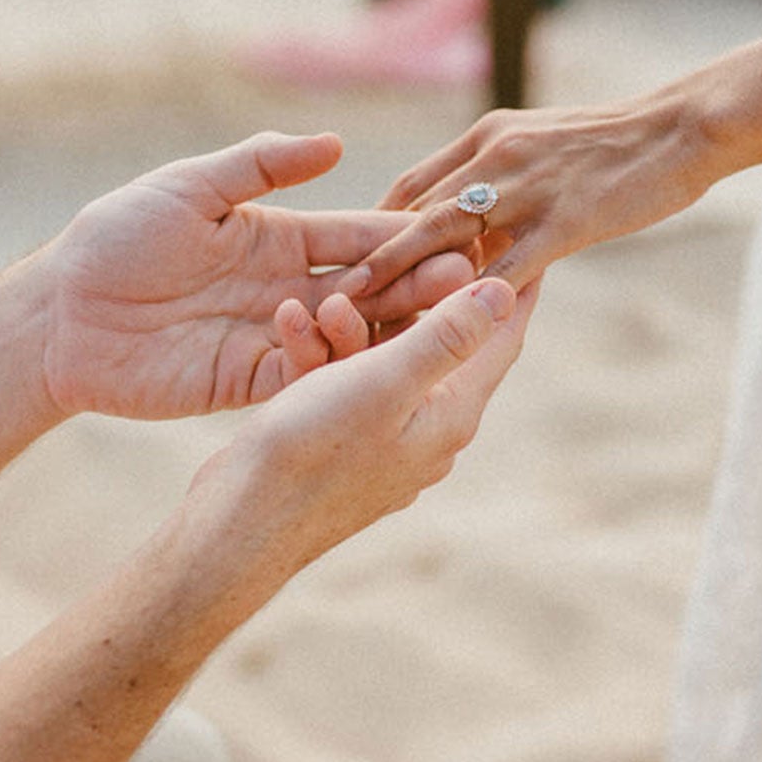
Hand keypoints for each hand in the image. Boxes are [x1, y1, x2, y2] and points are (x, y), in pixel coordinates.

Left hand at [33, 131, 476, 419]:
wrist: (59, 314)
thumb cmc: (115, 237)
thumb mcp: (189, 188)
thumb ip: (260, 165)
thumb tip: (335, 142)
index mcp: (279, 238)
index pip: (356, 236)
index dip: (405, 235)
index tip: (455, 229)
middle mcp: (285, 289)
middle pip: (366, 289)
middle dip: (416, 283)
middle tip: (466, 276)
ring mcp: (269, 338)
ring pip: (346, 337)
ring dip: (388, 327)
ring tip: (432, 318)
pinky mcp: (244, 383)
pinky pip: (303, 377)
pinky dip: (334, 367)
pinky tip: (362, 354)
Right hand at [192, 275, 538, 570]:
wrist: (239, 526)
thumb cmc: (312, 454)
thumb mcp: (385, 382)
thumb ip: (446, 336)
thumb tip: (505, 292)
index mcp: (451, 415)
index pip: (501, 339)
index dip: (513, 284)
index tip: (521, 234)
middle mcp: (429, 431)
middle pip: (441, 344)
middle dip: (414, 293)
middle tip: (407, 247)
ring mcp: (386, 443)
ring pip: (382, 361)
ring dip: (353, 324)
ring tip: (320, 303)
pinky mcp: (343, 447)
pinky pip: (343, 385)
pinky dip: (322, 355)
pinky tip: (291, 326)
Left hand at [346, 98, 712, 295]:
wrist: (684, 126)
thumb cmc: (622, 142)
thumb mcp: (547, 142)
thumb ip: (506, 174)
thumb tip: (476, 215)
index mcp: (488, 135)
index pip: (413, 185)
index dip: (375, 227)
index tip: (348, 266)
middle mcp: (495, 154)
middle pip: (414, 212)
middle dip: (371, 260)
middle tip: (331, 304)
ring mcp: (527, 186)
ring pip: (446, 240)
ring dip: (402, 282)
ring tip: (367, 322)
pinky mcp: (564, 219)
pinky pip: (508, 265)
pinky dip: (473, 299)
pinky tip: (448, 334)